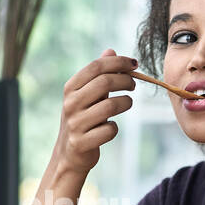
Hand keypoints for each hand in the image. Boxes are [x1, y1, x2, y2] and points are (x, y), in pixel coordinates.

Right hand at [52, 49, 136, 175]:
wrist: (69, 154)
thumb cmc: (82, 120)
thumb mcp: (86, 95)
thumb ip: (98, 75)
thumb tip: (110, 50)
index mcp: (70, 88)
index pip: (96, 66)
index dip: (118, 62)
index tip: (134, 64)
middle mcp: (70, 103)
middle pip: (105, 82)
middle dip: (125, 81)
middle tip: (134, 85)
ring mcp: (75, 123)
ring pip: (110, 105)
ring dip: (125, 103)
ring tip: (127, 103)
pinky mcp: (82, 142)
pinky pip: (109, 129)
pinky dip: (114, 128)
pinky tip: (110, 128)